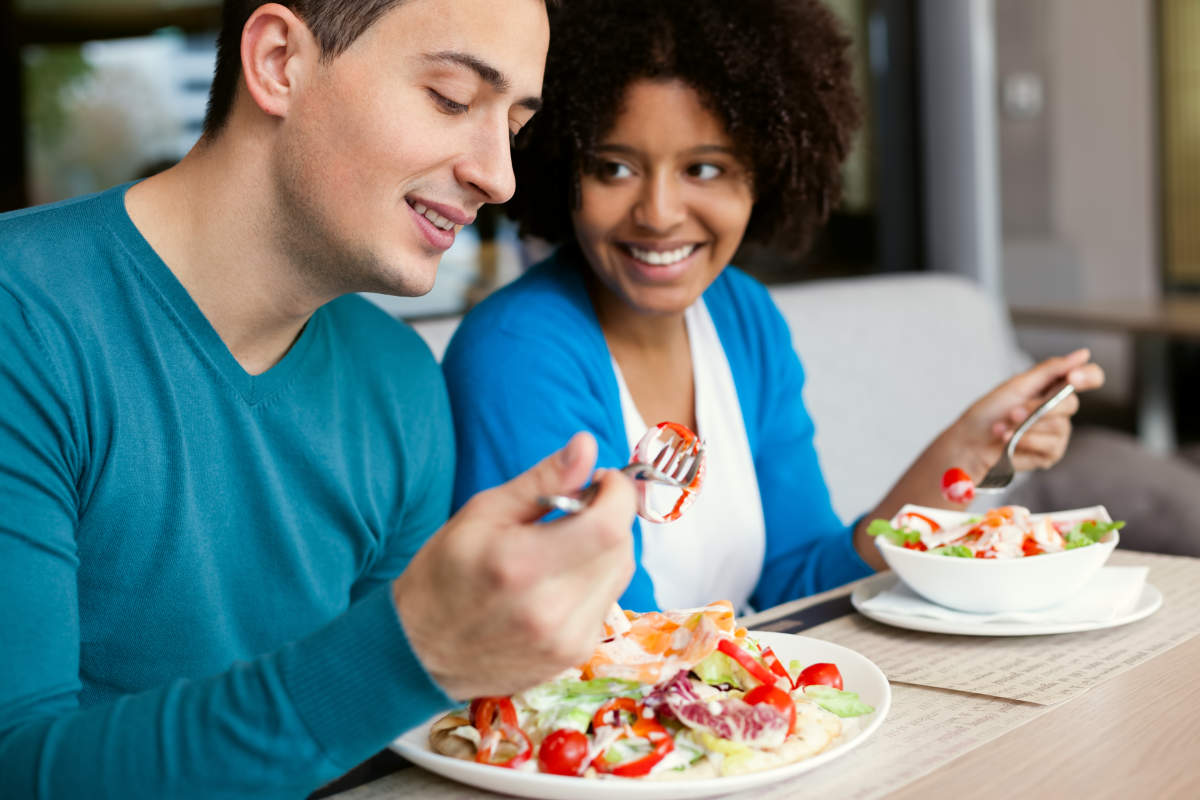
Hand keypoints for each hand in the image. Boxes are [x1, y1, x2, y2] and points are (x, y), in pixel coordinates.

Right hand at [391, 432, 635, 699]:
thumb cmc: (443, 575)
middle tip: (580, 505)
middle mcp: (552, 611)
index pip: (608, 526)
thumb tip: (586, 445)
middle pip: (621, 549)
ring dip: (606, 548)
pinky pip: (606, 602)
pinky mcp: (574, 656)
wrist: (420, 654)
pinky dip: (595, 578)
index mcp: (523, 566)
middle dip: (611, 516)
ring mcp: (567, 641)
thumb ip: (542, 480)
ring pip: (619, 575)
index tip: (602, 480)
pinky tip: (560, 576)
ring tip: (565, 542)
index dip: (618, 494)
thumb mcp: (483, 513)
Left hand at [954, 348, 1104, 477]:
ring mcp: (1058, 433)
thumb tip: (1083, 354)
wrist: (970, 442)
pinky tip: (1008, 441)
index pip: (1090, 377)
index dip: (1088, 376)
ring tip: (1002, 428)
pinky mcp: (1050, 454)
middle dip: (1038, 408)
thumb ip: (1051, 370)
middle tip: (1012, 411)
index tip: (1073, 378)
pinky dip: (1025, 442)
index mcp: (1054, 387)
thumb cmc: (990, 412)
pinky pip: (1049, 446)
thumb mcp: (1017, 385)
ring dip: (1025, 427)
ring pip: (1058, 427)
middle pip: (1071, 404)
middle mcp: (1061, 409)